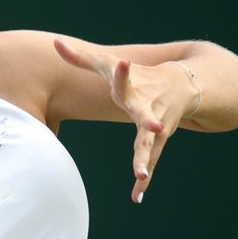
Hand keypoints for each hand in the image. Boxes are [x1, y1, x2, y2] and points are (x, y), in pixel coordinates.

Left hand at [54, 37, 187, 202]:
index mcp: (131, 87)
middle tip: (156, 126)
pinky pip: (151, 161)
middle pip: (144, 115)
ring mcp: (155, 124)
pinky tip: (137, 196)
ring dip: (145, 160)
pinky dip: (144, 178)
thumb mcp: (109, 65)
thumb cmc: (137, 75)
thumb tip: (54, 42)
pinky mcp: (159, 140)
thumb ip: (80, 57)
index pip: (124, 78)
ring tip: (140, 175)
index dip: (123, 72)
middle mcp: (146, 106)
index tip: (124, 63)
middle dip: (149, 121)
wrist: (182, 85)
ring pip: (149, 144)